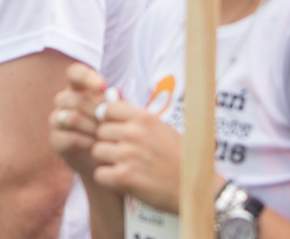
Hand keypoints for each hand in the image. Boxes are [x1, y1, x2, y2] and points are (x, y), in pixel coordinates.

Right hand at [49, 63, 108, 178]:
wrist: (104, 159)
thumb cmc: (112, 128)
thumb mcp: (119, 114)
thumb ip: (118, 103)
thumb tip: (116, 92)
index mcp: (77, 87)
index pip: (75, 73)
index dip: (87, 77)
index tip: (103, 87)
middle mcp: (63, 101)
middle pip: (74, 99)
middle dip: (95, 111)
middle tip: (110, 122)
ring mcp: (57, 120)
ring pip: (71, 118)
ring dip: (92, 127)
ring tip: (105, 135)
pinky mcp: (55, 140)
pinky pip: (70, 137)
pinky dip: (87, 142)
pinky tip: (98, 145)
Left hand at [88, 98, 183, 213]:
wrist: (192, 188)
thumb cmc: (179, 158)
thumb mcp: (163, 129)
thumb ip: (138, 118)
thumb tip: (111, 102)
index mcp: (144, 118)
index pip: (108, 108)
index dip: (108, 119)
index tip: (114, 129)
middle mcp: (134, 133)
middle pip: (100, 130)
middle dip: (107, 141)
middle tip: (119, 152)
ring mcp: (128, 155)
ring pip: (96, 151)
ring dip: (105, 160)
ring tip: (120, 166)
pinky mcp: (124, 177)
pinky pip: (99, 174)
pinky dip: (106, 179)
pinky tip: (119, 180)